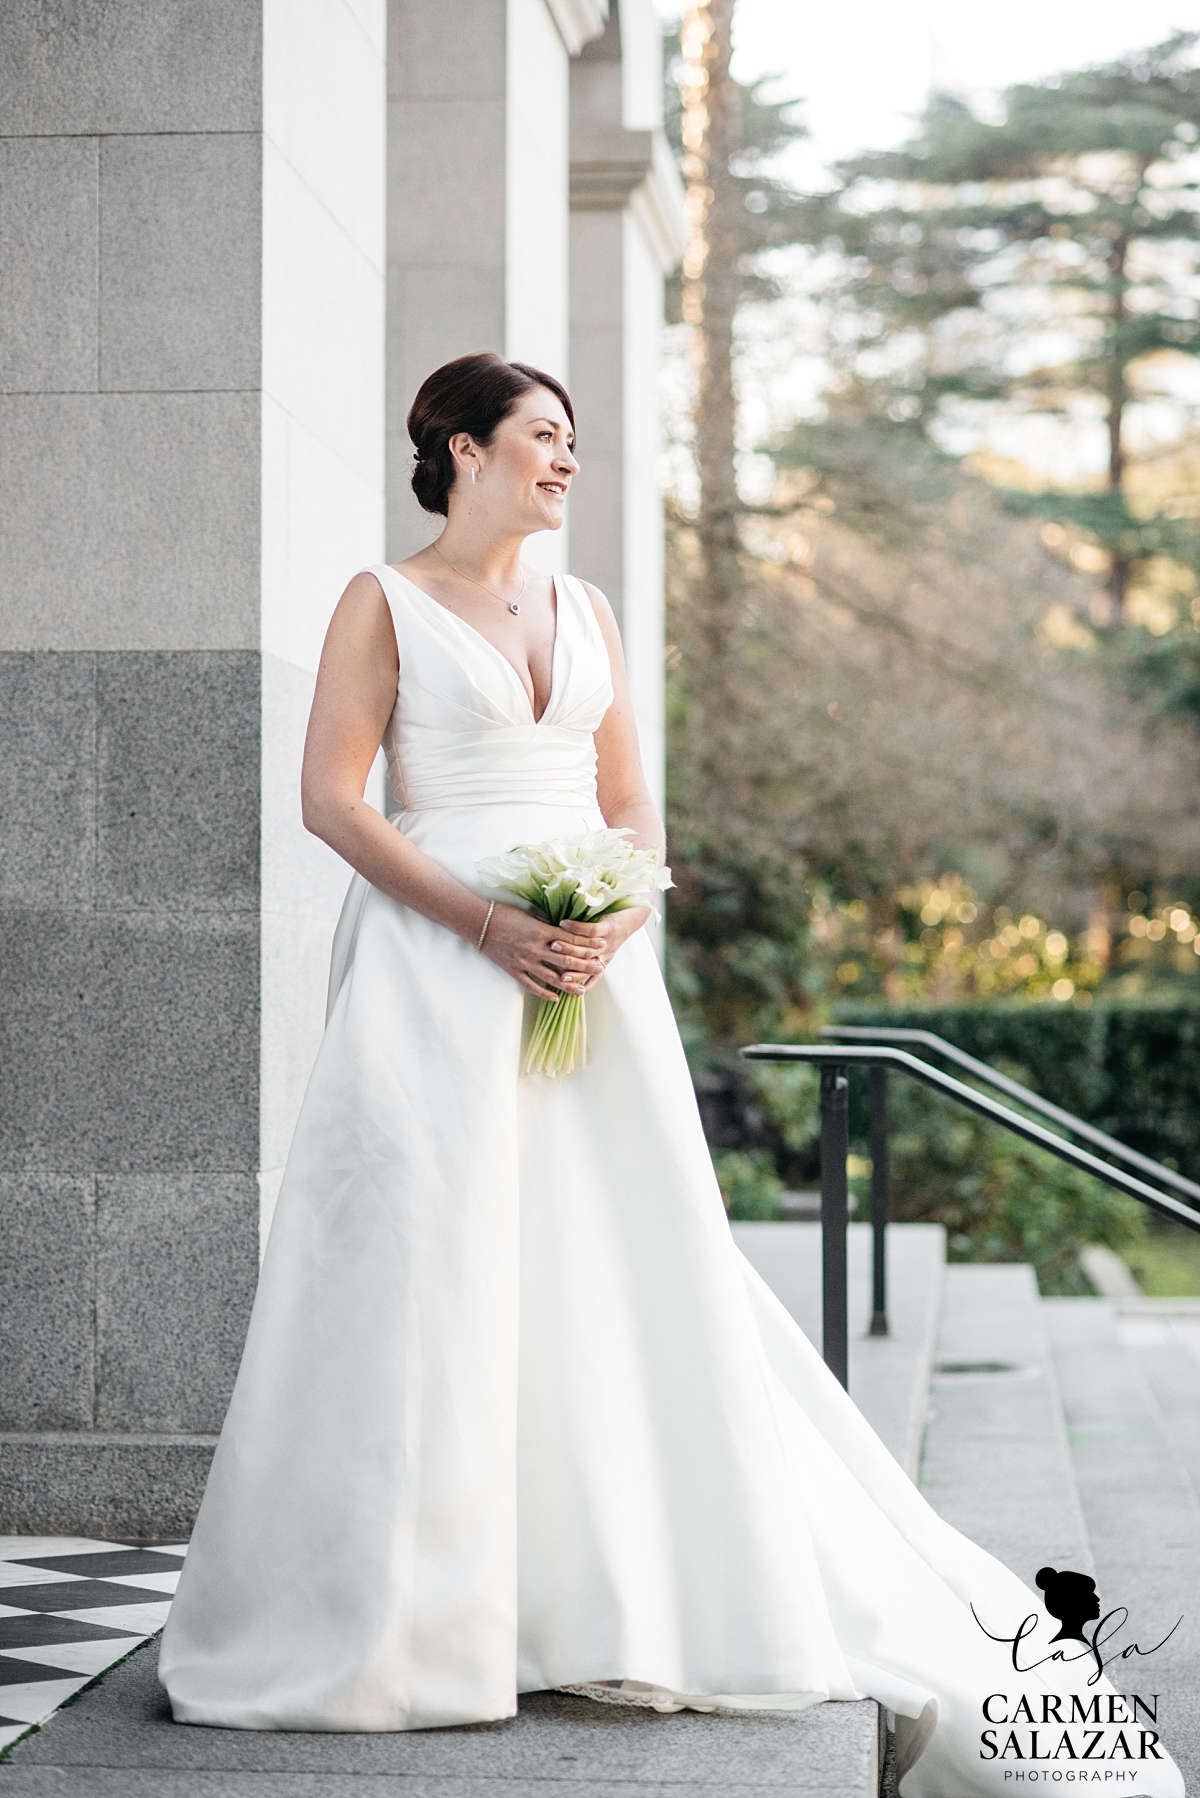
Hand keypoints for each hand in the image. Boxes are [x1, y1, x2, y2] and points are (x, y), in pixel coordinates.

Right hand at [479, 902, 615, 1000]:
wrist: (479, 922)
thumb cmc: (504, 914)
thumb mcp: (530, 915)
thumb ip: (547, 925)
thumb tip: (565, 931)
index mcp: (542, 931)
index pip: (571, 940)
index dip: (588, 943)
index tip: (601, 945)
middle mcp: (536, 948)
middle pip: (567, 960)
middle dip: (585, 965)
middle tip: (600, 968)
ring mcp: (524, 961)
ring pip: (552, 977)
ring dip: (569, 984)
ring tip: (582, 990)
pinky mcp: (513, 970)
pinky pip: (531, 985)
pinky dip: (544, 993)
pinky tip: (555, 998)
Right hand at [557, 908, 649, 992]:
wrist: (632, 918)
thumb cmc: (612, 934)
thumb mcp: (602, 951)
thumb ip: (586, 959)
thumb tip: (562, 965)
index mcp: (602, 963)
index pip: (589, 978)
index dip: (575, 982)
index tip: (559, 983)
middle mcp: (604, 955)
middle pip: (584, 966)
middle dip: (568, 967)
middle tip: (551, 967)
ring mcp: (606, 942)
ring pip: (586, 950)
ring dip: (568, 948)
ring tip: (553, 945)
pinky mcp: (608, 928)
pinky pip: (590, 930)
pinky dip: (575, 928)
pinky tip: (563, 924)